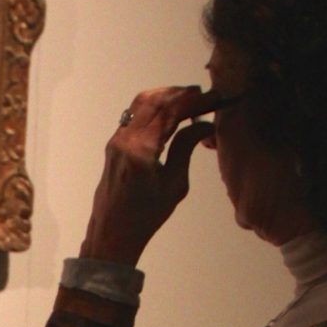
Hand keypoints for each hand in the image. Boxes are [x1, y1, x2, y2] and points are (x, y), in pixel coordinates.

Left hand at [80, 85, 216, 265]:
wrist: (113, 232)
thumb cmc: (146, 216)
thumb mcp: (174, 185)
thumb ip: (186, 148)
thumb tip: (204, 125)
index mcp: (141, 150)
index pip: (170, 112)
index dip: (194, 101)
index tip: (213, 97)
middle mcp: (125, 139)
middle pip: (154, 100)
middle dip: (180, 94)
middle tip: (203, 95)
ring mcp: (116, 139)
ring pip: (140, 103)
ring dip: (165, 96)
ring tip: (188, 99)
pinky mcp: (114, 143)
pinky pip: (134, 114)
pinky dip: (153, 107)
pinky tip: (169, 113)